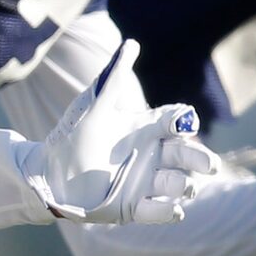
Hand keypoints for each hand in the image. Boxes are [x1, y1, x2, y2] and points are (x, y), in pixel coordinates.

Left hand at [20, 41, 218, 225]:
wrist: (48, 173)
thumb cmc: (72, 135)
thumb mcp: (95, 105)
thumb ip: (115, 77)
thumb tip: (132, 43)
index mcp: (146, 129)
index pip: (178, 121)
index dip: (184, 121)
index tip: (181, 121)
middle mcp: (152, 156)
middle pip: (189, 156)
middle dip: (201, 159)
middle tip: (207, 165)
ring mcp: (146, 183)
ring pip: (180, 184)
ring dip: (184, 184)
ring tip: (177, 184)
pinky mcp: (134, 208)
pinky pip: (160, 212)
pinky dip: (169, 211)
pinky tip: (173, 208)